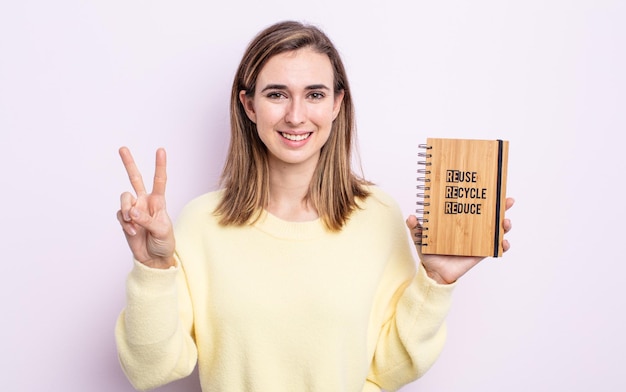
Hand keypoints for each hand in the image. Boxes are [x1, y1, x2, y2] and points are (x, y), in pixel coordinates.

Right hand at [116, 147, 174, 268]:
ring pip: (124, 198)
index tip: (161, 150)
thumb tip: (132, 211)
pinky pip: (120, 215)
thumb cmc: (164, 242)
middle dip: (129, 163)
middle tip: (122, 148)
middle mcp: (145, 202)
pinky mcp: (125, 220)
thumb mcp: (162, 231)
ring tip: (133, 223)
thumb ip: (147, 220)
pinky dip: (125, 223)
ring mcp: (134, 210)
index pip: (159, 180)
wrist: (154, 258)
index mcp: (158, 202)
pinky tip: (132, 232)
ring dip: (127, 210)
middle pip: (135, 179)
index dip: (160, 165)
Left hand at [406, 197, 514, 283]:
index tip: (493, 188)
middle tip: (508, 201)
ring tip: (506, 222)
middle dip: (502, 207)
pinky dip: (503, 245)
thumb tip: (411, 216)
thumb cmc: (428, 253)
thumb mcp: (420, 237)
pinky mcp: (481, 253)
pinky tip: (503, 243)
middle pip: (490, 215)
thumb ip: (415, 227)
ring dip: (505, 225)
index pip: (473, 206)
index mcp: (459, 222)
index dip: (484, 198)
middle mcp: (471, 230)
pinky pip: (496, 249)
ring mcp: (477, 241)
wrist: (433, 273)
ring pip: (497, 230)